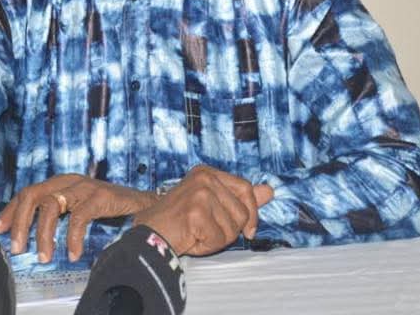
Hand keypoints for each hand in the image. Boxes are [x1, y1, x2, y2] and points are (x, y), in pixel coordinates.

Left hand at [0, 174, 157, 262]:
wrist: (143, 204)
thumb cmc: (108, 209)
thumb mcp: (77, 209)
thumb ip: (57, 217)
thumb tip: (31, 238)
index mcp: (61, 183)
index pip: (27, 193)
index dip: (11, 210)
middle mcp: (69, 181)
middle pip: (33, 195)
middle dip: (21, 223)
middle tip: (18, 247)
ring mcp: (84, 187)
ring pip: (51, 205)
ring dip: (43, 234)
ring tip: (44, 256)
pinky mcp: (100, 196)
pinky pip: (78, 217)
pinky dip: (72, 237)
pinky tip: (73, 253)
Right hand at [133, 165, 273, 255]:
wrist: (149, 234)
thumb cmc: (178, 222)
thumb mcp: (211, 205)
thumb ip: (240, 197)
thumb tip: (270, 191)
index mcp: (207, 172)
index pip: (245, 188)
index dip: (250, 213)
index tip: (248, 230)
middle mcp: (204, 178)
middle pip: (242, 211)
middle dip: (230, 230)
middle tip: (206, 230)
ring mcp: (200, 194)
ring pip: (232, 228)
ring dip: (217, 239)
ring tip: (196, 233)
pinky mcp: (196, 212)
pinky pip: (218, 239)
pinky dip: (207, 246)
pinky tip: (191, 238)